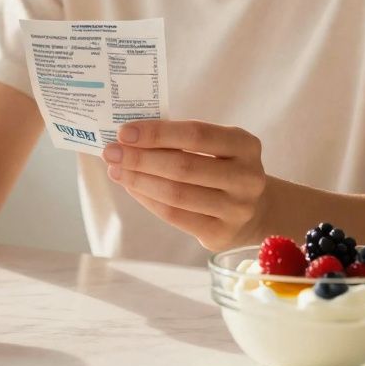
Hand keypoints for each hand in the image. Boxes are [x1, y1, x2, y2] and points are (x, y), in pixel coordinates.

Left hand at [102, 120, 266, 251]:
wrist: (253, 210)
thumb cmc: (222, 168)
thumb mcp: (216, 147)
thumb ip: (181, 140)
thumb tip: (129, 138)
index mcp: (245, 145)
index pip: (196, 135)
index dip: (157, 133)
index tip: (125, 132)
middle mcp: (247, 178)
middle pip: (183, 167)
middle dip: (140, 158)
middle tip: (110, 151)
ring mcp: (237, 209)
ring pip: (176, 194)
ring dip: (138, 180)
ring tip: (116, 169)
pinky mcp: (221, 233)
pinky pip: (174, 215)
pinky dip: (147, 199)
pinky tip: (132, 187)